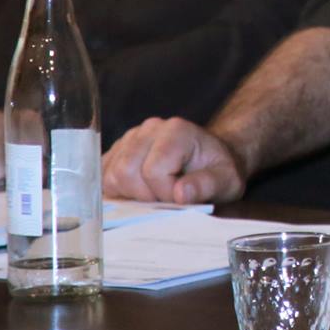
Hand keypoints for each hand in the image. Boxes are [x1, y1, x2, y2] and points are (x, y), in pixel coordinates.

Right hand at [101, 117, 245, 203]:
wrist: (210, 159)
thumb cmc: (218, 170)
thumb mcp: (226, 180)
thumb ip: (206, 185)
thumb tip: (181, 194)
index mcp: (176, 131)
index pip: (152, 171)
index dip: (165, 194)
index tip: (181, 199)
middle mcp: (149, 129)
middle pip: (124, 173)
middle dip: (144, 197)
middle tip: (165, 200)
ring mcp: (129, 139)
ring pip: (109, 177)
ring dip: (130, 196)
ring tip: (155, 195)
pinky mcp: (116, 152)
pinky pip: (103, 178)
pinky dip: (118, 192)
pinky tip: (139, 193)